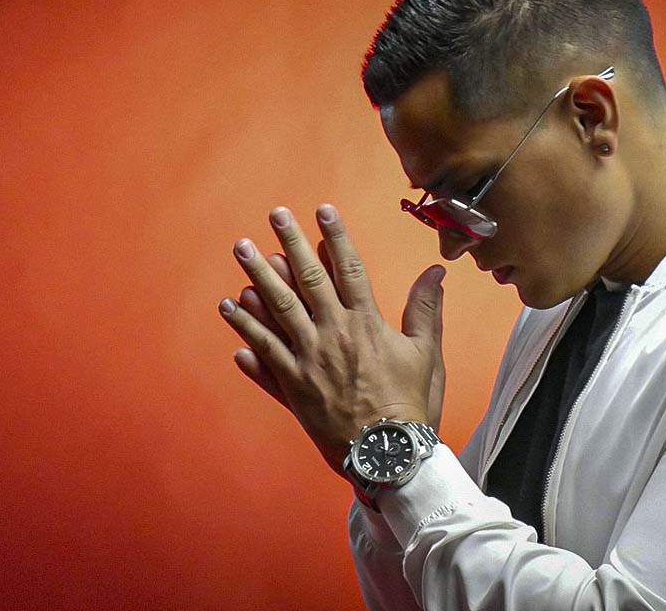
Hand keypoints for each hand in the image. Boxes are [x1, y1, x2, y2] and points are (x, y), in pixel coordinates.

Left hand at [218, 203, 446, 476]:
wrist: (386, 455)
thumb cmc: (411, 406)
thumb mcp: (426, 355)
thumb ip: (426, 310)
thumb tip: (436, 272)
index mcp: (366, 324)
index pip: (349, 268)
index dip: (335, 236)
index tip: (322, 210)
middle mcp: (333, 335)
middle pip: (308, 280)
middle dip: (290, 244)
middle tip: (274, 216)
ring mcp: (308, 361)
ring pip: (277, 310)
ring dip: (257, 277)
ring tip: (242, 250)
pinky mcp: (292, 387)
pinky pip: (263, 353)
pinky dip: (246, 331)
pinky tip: (229, 309)